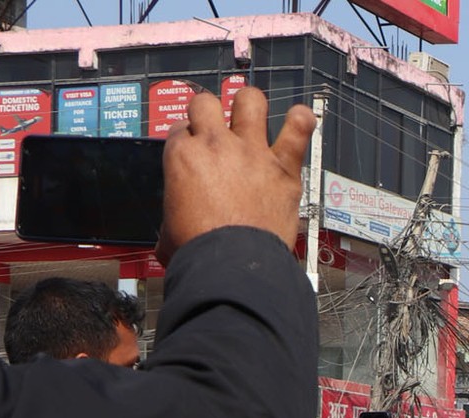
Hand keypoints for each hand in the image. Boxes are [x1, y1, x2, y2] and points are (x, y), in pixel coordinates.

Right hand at [157, 86, 315, 263]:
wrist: (232, 264)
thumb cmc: (199, 251)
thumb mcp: (167, 230)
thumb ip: (173, 217)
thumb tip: (173, 231)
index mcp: (182, 155)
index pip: (181, 128)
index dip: (189, 137)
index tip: (197, 148)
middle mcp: (216, 144)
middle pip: (207, 103)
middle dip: (210, 110)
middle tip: (219, 128)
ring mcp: (251, 152)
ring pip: (250, 101)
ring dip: (250, 104)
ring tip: (253, 115)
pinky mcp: (283, 168)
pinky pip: (298, 130)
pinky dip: (301, 121)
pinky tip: (300, 119)